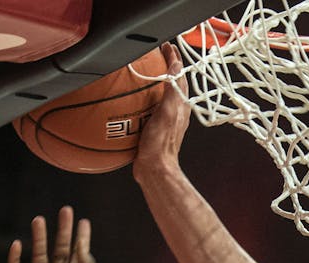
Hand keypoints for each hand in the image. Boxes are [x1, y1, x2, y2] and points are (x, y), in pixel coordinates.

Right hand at [7, 207, 100, 262]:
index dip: (80, 237)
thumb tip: (84, 245)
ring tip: (39, 219)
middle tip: (65, 210)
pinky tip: (17, 244)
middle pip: (59, 250)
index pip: (77, 254)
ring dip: (39, 238)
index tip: (83, 221)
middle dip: (62, 231)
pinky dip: (14, 259)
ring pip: (38, 257)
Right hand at [133, 42, 189, 179]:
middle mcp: (175, 111)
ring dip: (154, 80)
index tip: (165, 45)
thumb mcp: (168, 113)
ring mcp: (164, 120)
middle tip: (155, 53)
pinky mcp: (152, 128)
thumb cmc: (162, 144)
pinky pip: (146, 107)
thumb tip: (176, 67)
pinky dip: (140, 97)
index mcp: (180, 105)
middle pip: (172, 82)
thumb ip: (173, 90)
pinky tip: (127, 98)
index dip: (173, 59)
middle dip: (165, 66)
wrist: (154, 170)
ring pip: (160, 94)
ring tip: (142, 69)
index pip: (180, 75)